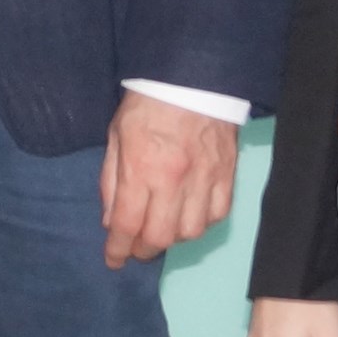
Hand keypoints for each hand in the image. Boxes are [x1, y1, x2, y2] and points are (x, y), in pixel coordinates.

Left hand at [98, 92, 237, 268]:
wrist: (193, 76)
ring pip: (190, 232)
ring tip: (162, 229)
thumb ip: (111, 180)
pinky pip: (217, 215)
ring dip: (172, 238)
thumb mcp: (116, 136)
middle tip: (135, 247)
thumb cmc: (147, 104)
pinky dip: (201, 223)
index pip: (127, 224)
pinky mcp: (226, 174)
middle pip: (159, 236)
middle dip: (143, 249)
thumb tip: (111, 221)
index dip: (118, 249)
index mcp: (141, 167)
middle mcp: (173, 179)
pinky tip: (189, 216)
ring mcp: (204, 179)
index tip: (113, 260)